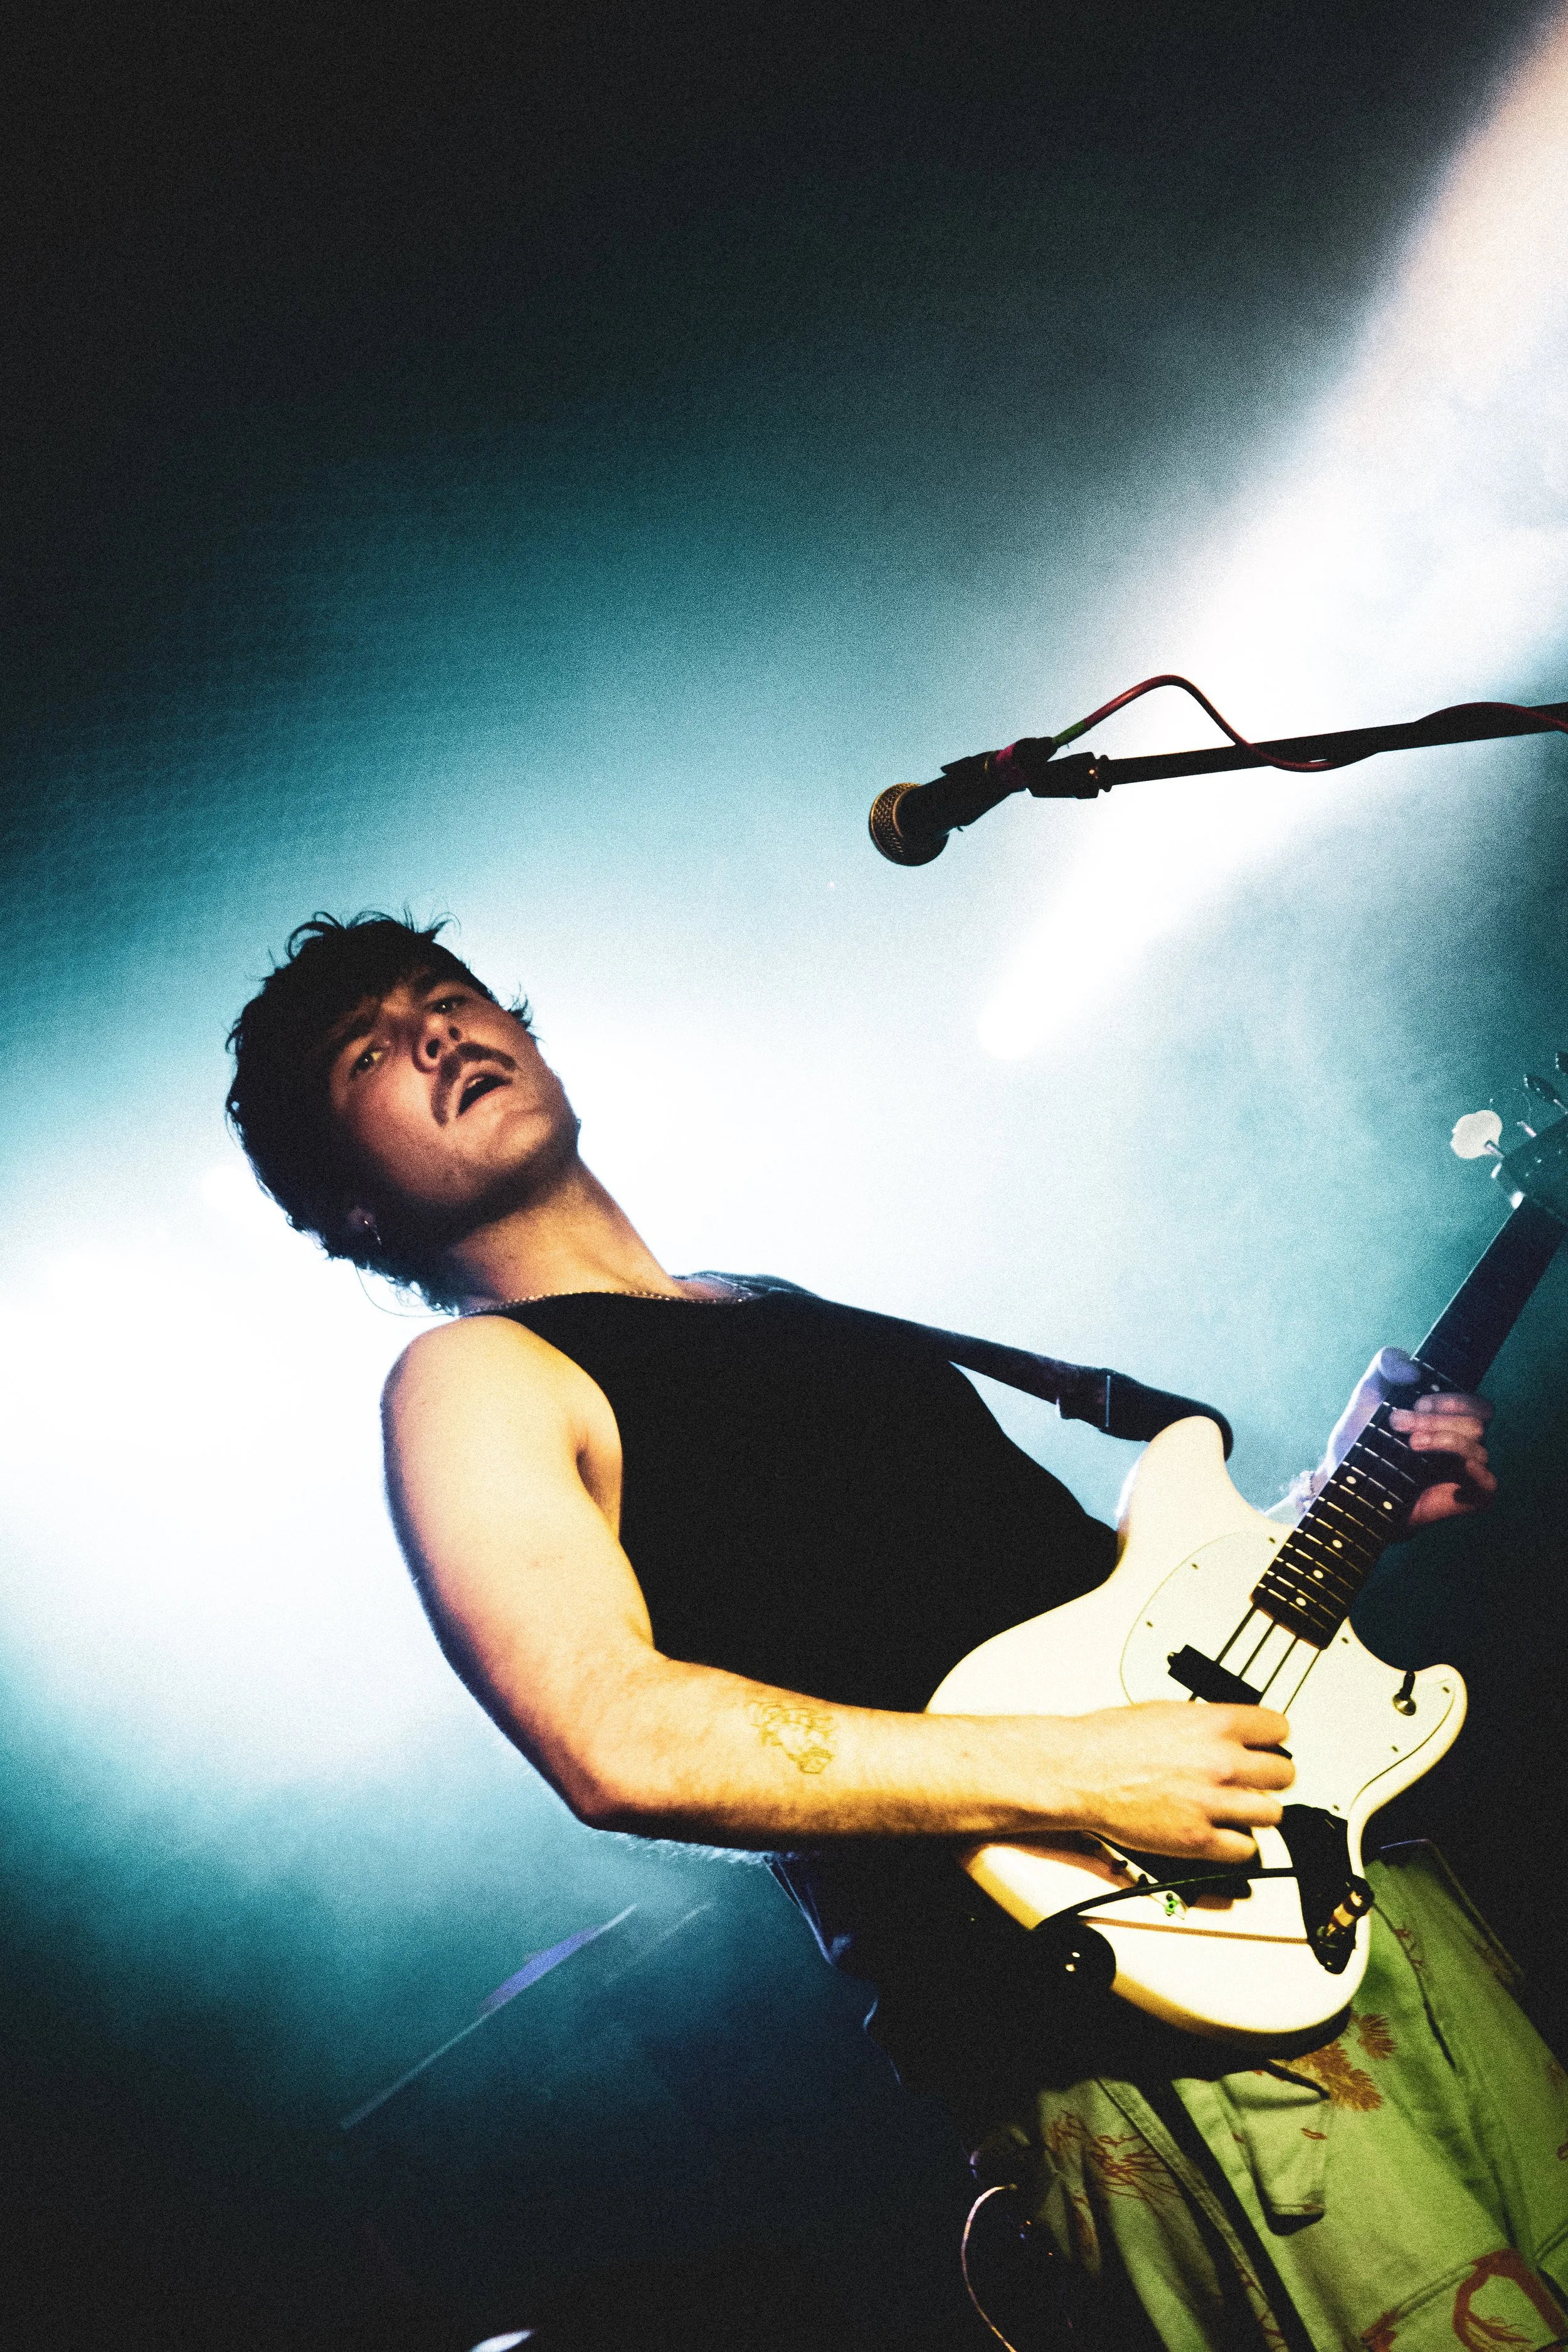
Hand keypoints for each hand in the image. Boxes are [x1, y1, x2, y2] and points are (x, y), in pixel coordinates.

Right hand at [1052, 1701, 1294, 1864]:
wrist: (1079, 1771)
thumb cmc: (1109, 1740)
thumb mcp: (1165, 1711)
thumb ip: (1204, 1723)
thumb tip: (1224, 1730)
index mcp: (1214, 1724)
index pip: (1278, 1729)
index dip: (1274, 1739)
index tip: (1268, 1746)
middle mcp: (1221, 1762)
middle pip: (1284, 1773)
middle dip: (1271, 1777)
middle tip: (1258, 1781)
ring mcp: (1212, 1802)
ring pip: (1272, 1814)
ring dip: (1258, 1812)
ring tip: (1241, 1809)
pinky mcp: (1198, 1839)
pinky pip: (1244, 1849)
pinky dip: (1237, 1845)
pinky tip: (1223, 1834)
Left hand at [1321, 1346, 1495, 1530]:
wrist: (1345, 1472)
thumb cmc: (1362, 1431)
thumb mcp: (1371, 1389)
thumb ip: (1389, 1363)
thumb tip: (1414, 1369)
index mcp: (1450, 1417)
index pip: (1475, 1404)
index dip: (1452, 1401)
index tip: (1417, 1403)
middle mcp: (1462, 1441)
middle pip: (1475, 1425)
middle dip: (1436, 1421)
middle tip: (1398, 1423)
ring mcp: (1464, 1470)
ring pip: (1478, 1451)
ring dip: (1444, 1441)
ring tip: (1410, 1445)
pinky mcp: (1462, 1497)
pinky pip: (1489, 1486)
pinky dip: (1479, 1475)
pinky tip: (1461, 1467)